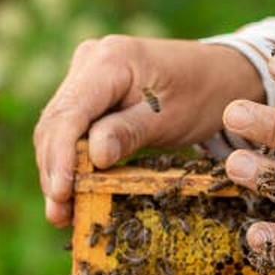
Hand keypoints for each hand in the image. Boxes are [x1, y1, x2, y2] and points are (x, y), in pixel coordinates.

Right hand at [33, 36, 262, 225]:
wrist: (219, 73)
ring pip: (57, 128)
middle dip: (54, 170)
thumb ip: (130, 132)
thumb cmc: (202, 93)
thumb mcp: (172, 118)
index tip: (61, 193)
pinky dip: (70, 160)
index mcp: (110, 60)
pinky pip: (71, 128)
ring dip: (56, 170)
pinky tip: (71, 193)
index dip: (61, 156)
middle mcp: (89, 60)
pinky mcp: (89, 92)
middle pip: (56, 122)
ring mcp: (86, 74)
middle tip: (59, 215)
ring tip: (62, 213)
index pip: (71, 112)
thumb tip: (94, 157)